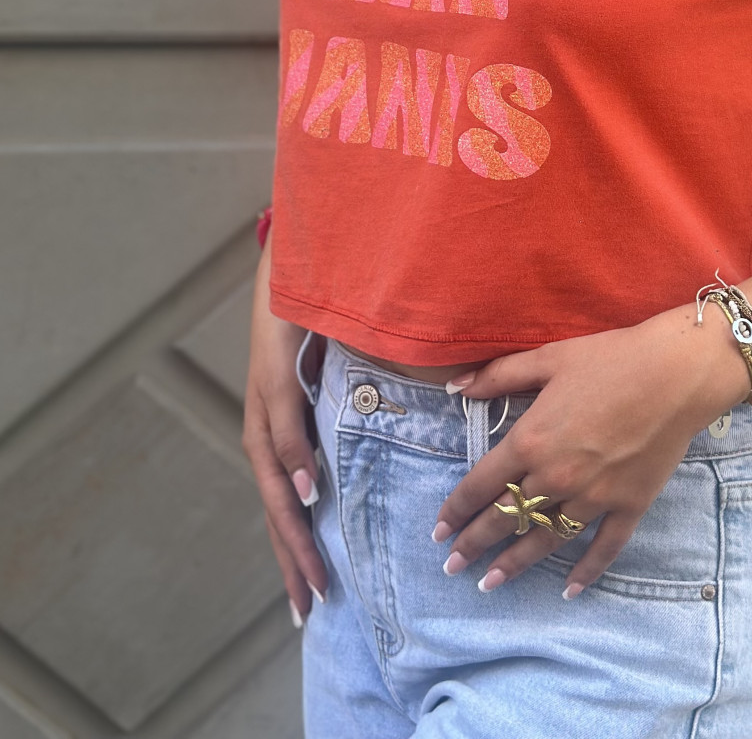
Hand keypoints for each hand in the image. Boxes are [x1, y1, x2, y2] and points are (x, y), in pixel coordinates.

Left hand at [242, 232, 328, 620]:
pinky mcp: (270, 376)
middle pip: (275, 505)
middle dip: (293, 557)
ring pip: (272, 480)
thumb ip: (348, 409)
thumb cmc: (324, 312)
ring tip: (308, 570)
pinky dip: (290, 462)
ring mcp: (264, 404)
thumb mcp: (338, 372)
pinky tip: (303, 493)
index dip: (298, 549)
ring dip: (288, 529)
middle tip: (311, 605)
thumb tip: (371, 446)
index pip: (287, 502)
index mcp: (282, 429)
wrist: (295, 262)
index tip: (315, 595)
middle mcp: (266, 424)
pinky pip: (279, 428)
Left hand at [431, 304, 746, 597]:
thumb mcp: (550, 358)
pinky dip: (586, 571)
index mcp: (532, 440)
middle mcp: (556, 477)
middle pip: (506, 519)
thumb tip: (455, 386)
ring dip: (515, 564)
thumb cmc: (611, 358)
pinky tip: (570, 590)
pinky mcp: (628, 506)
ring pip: (545, 540)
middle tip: (452, 566)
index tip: (439, 530)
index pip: (481, 485)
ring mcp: (594, 497)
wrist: (675, 373)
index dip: (456, 510)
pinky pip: (603, 548)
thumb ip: (500, 375)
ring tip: (490, 583)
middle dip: (474, 545)